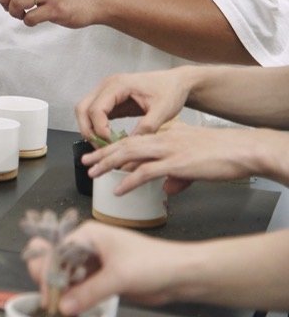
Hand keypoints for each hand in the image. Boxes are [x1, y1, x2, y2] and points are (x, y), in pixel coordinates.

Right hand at [24, 222, 181, 312]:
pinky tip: (74, 308)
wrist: (180, 275)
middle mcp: (86, 247)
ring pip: (67, 277)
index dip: (48, 271)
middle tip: (53, 301)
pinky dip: (75, 298)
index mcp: (87, 236)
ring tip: (62, 308)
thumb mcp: (118, 277)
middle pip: (56, 263)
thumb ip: (88, 292)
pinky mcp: (102, 279)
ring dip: (63, 292)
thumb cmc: (153, 263)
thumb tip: (63, 307)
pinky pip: (80, 288)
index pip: (55, 251)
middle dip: (52, 281)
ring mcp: (93, 264)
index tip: (49, 293)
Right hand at [74, 68, 193, 140]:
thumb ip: (146, 128)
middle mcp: (107, 85)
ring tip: (103, 146)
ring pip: (84, 110)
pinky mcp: (110, 99)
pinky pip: (94, 113)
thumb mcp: (162, 111)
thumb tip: (130, 146)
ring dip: (89, 129)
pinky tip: (108, 139)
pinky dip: (97, 127)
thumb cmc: (171, 91)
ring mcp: (106, 91)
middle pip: (82, 108)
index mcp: (118, 85)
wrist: (177, 82)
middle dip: (88, 130)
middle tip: (100, 148)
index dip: (100, 129)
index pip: (96, 109)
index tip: (112, 144)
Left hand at [83, 122, 268, 195]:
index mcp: (165, 136)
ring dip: (108, 165)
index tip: (97, 153)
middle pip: (124, 145)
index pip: (132, 139)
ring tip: (93, 174)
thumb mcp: (193, 161)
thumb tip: (167, 189)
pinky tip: (119, 189)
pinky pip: (146, 172)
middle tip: (85, 162)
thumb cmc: (221, 154)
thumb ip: (177, 175)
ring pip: (129, 155)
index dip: (113, 147)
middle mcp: (162, 140)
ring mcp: (167, 151)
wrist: (241, 148)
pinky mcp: (175, 164)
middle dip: (102, 154)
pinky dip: (129, 181)